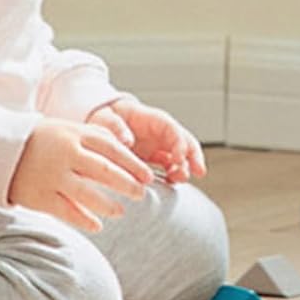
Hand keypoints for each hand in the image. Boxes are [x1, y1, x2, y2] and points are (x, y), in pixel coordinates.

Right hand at [10, 118, 156, 232]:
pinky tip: (97, 226)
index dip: (133, 163)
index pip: (113, 149)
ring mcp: (52, 177)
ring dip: (108, 205)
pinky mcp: (39, 197)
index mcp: (76, 135)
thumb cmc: (42, 139)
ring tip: (121, 211)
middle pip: (105, 171)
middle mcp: (66, 155)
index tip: (148, 175)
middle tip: (142, 193)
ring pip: (88, 194)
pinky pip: (66, 212)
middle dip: (127, 184)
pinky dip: (83, 220)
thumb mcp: (68, 129)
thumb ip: (95, 138)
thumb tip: (128, 149)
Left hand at [90, 96, 205, 183]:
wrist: (102, 122)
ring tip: (180, 180)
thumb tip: (127, 141)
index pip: (173, 130)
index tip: (179, 158)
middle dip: (194, 156)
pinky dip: (173, 174)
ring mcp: (159, 145)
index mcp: (153, 120)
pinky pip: (169, 166)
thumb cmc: (106, 116)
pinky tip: (171, 182)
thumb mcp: (106, 117)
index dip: (180, 143)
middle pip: (185, 142)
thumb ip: (115, 126)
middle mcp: (161, 133)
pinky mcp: (154, 157)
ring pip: (181, 156)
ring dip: (185, 168)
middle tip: (198, 171)